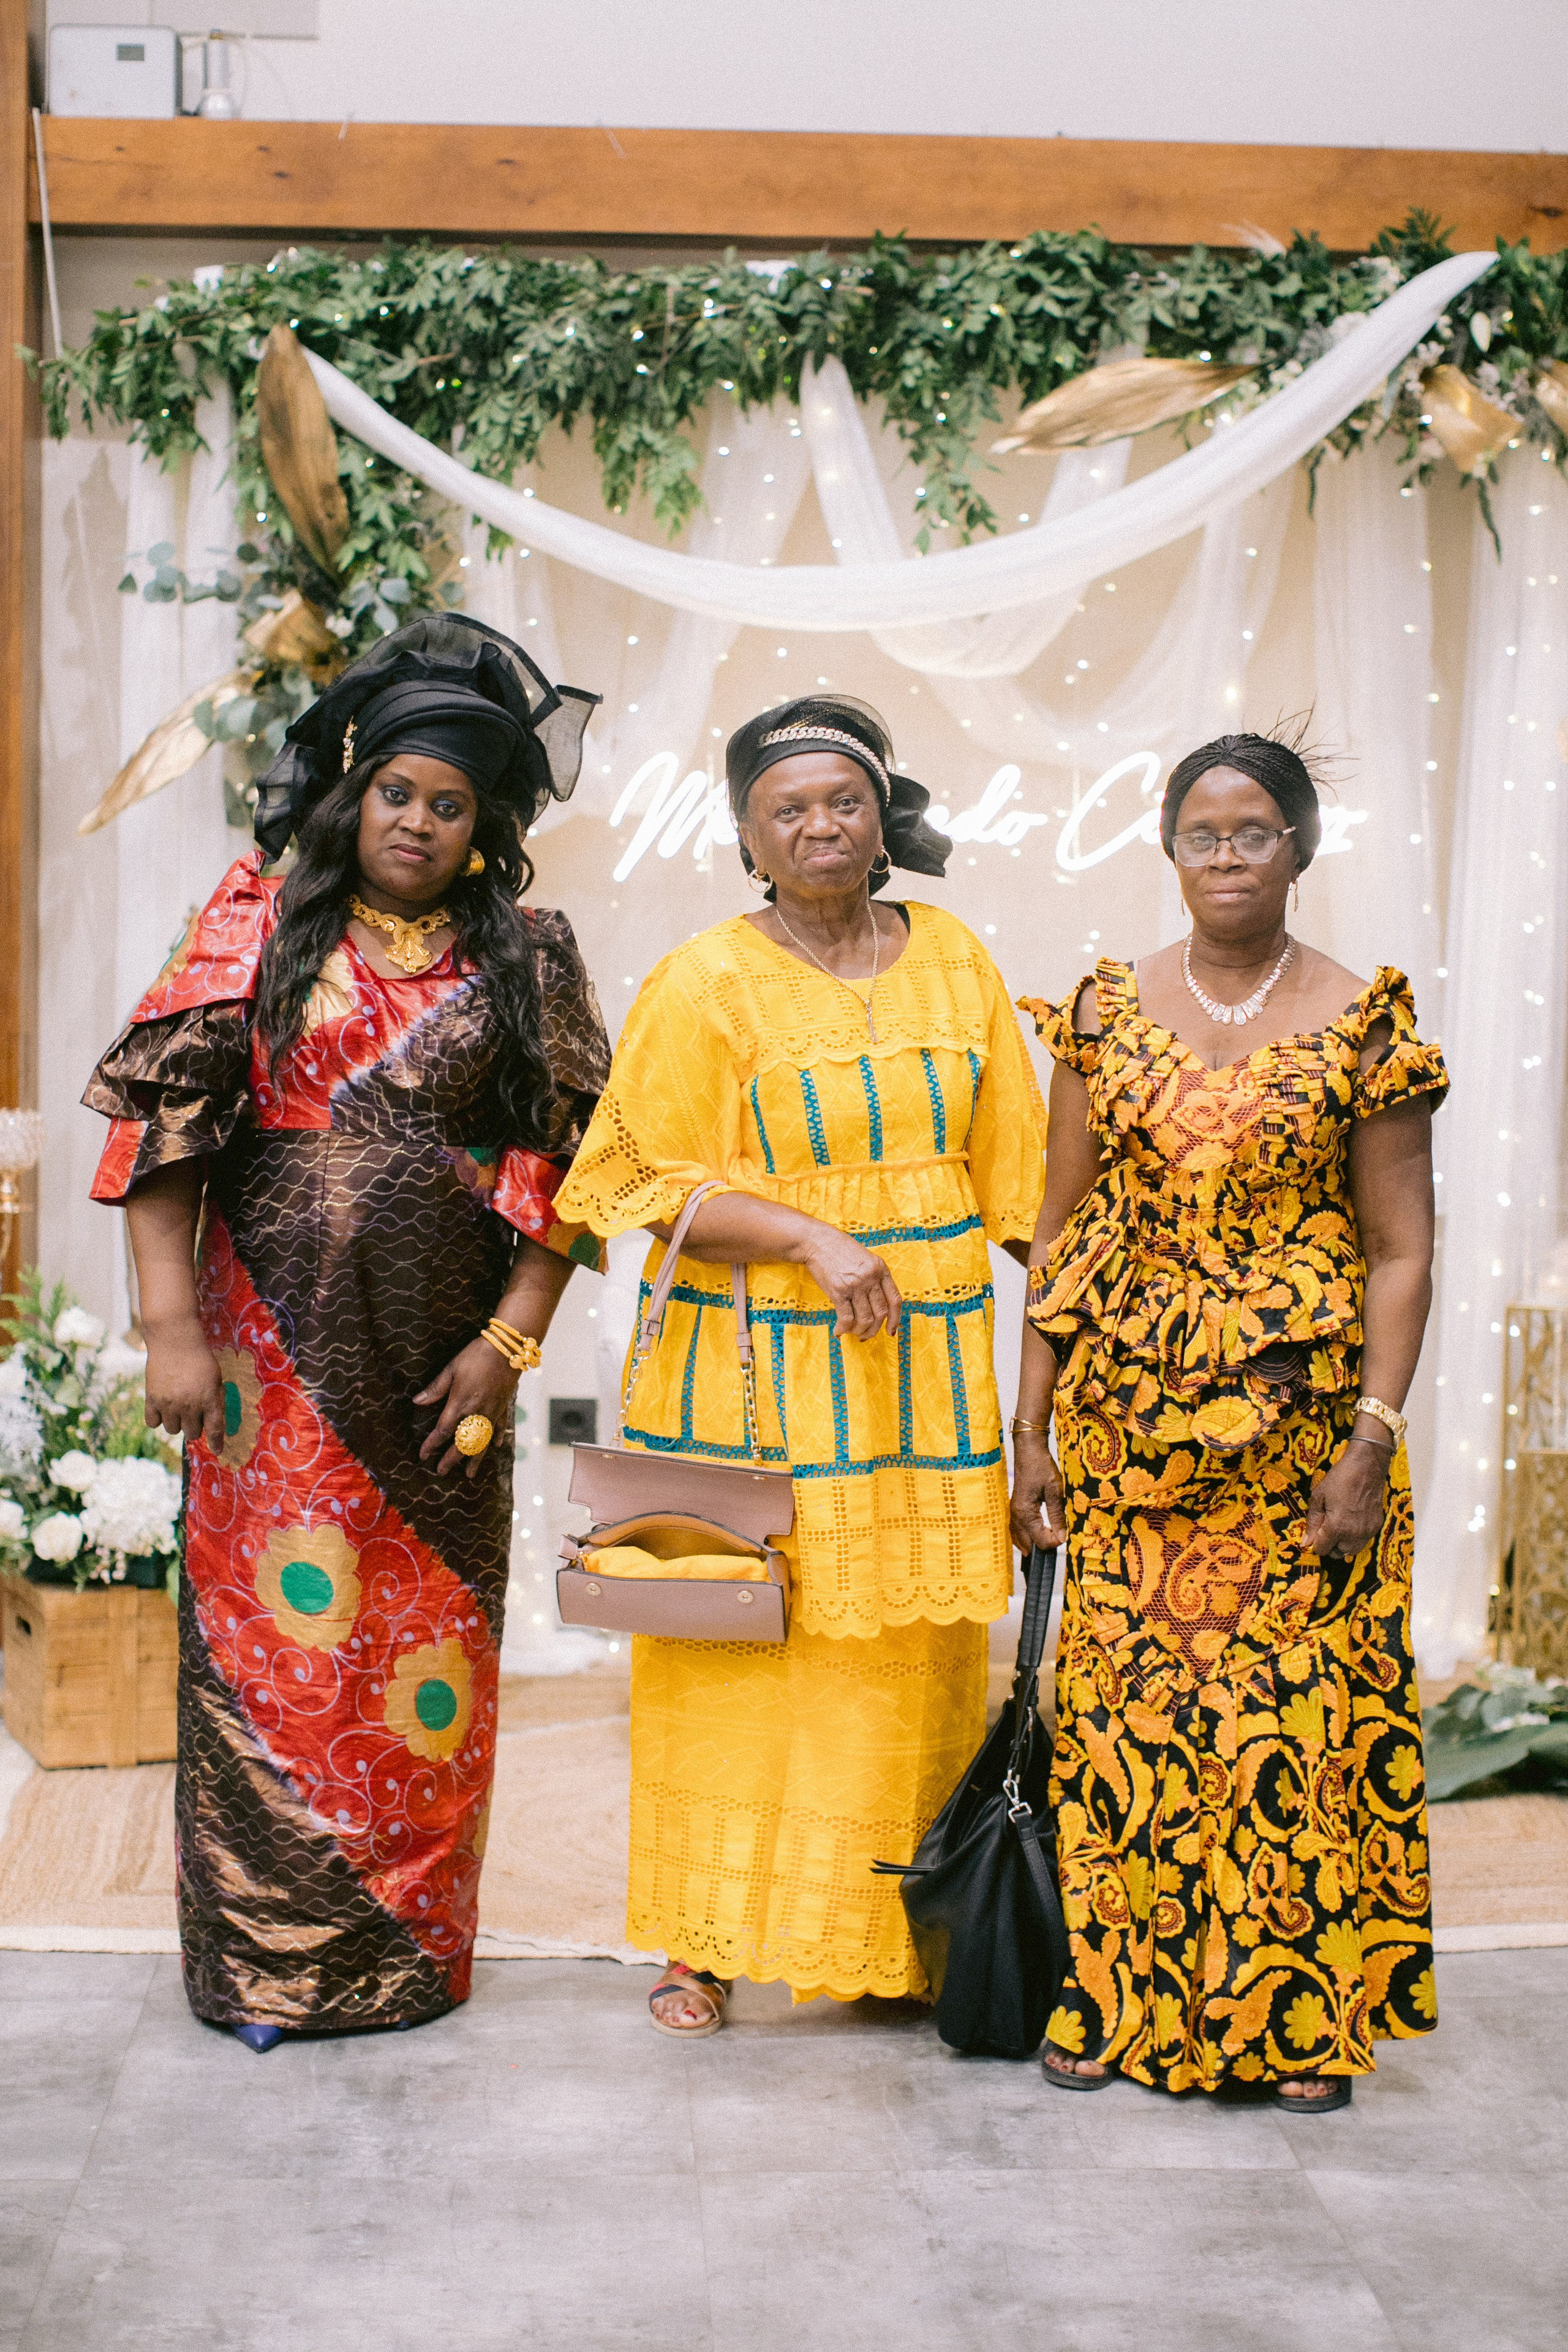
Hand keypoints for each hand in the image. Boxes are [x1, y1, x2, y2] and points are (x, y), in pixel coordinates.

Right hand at [143, 1315, 225, 1452]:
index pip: (214, 1429)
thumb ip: (215, 1400)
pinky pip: (153, 1423)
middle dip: (195, 1426)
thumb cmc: (199, 1358)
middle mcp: (190, 1405)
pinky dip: (158, 1419)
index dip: (217, 1442)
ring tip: (177, 1407)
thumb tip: (213, 1420)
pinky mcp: (152, 1399)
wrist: (175, 1341)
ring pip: (172, 1430)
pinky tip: (162, 1408)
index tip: (218, 1451)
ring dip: (177, 1422)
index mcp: (209, 1399)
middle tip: (193, 1412)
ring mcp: (169, 1404)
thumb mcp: (216, 1378)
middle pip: (192, 1433)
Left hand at [415, 1337, 518, 1479]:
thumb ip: (436, 1388)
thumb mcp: (451, 1369)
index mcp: (460, 1404)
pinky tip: (496, 1446)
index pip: (443, 1431)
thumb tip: (417, 1401)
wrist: (508, 1349)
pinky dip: (498, 1437)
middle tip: (442, 1472)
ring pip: (482, 1442)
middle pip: (462, 1443)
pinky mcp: (504, 1406)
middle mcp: (476, 1413)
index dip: (432, 1445)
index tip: (423, 1455)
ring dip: (475, 1459)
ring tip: (470, 1474)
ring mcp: (492, 1412)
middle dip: (451, 1459)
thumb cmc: (476, 1356)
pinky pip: (500, 1427)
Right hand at [799, 1225, 901, 1340]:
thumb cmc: (840, 1250)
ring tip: (851, 1332)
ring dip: (859, 1331)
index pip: (895, 1300)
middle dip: (873, 1330)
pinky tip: (839, 1331)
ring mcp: (855, 1285)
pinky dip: (843, 1329)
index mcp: (881, 1269)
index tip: (891, 1332)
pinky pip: (846, 1318)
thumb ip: (874, 1278)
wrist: (817, 1241)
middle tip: (865, 1336)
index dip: (895, 1319)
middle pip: (881, 1313)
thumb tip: (877, 1305)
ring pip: (865, 1319)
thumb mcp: (865, 1259)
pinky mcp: (838, 1291)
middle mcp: (871, 1278)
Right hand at [1010, 1428, 1066, 1552]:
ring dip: (1032, 1545)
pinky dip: (1024, 1537)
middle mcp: (1016, 1516)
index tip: (1066, 1535)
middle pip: (1028, 1544)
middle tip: (1058, 1541)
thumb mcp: (1055, 1491)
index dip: (1055, 1542)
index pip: (1040, 1540)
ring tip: (1046, 1546)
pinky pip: (1016, 1530)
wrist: (1028, 1451)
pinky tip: (1032, 1538)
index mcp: (1026, 1513)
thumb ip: (1057, 1515)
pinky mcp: (1015, 1508)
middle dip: (1043, 1546)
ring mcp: (1013, 1513)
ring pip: (1018, 1539)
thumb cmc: (1042, 1467)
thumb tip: (1062, 1537)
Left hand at [1304, 1439, 1390, 1560]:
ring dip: (1343, 1543)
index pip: (1322, 1549)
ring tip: (1338, 1526)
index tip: (1314, 1534)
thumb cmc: (1340, 1478)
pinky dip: (1355, 1536)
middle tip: (1326, 1529)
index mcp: (1337, 1527)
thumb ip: (1312, 1522)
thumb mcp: (1318, 1497)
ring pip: (1352, 1550)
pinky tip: (1351, 1520)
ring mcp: (1367, 1531)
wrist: (1366, 1466)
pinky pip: (1363, 1540)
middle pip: (1337, 1554)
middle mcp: (1353, 1533)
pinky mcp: (1376, 1525)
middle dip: (1329, 1545)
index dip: (1315, 1543)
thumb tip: (1306, 1542)